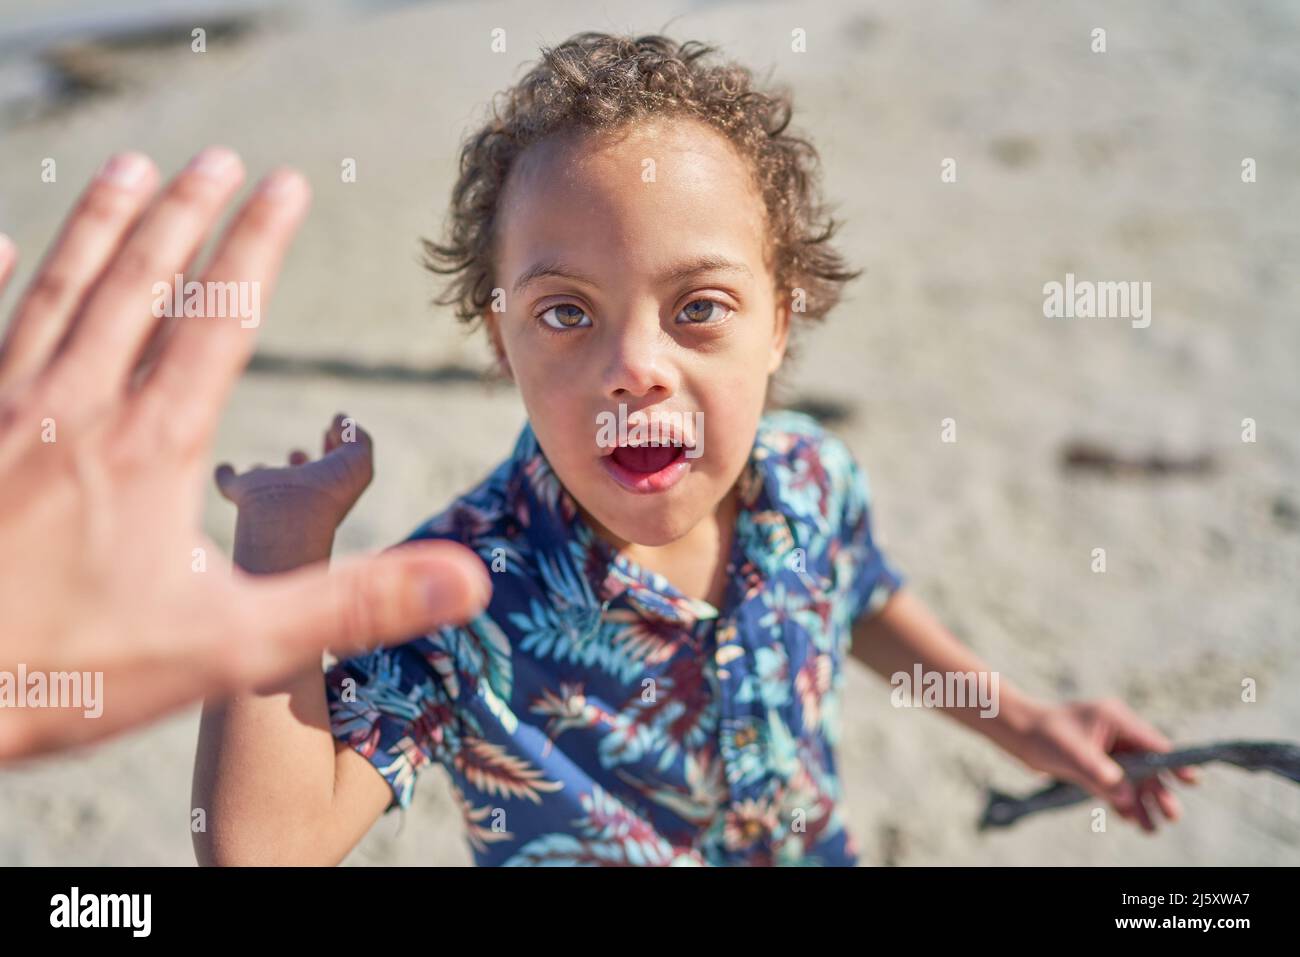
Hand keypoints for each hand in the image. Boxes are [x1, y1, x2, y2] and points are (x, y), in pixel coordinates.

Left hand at [0, 148, 490, 760]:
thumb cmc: (73, 669)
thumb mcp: (232, 646)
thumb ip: (353, 604)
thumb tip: (468, 576)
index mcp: (151, 444)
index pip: (217, 316)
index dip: (256, 243)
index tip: (284, 182)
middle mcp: (74, 407)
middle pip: (138, 283)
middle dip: (184, 213)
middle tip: (217, 156)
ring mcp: (1, 409)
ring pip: (59, 291)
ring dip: (99, 224)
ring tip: (131, 168)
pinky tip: (1, 241)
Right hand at [216, 413, 375, 567]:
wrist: (290, 514)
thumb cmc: (329, 490)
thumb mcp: (358, 460)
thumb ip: (356, 437)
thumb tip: (339, 419)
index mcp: (328, 488)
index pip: (334, 466)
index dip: (336, 447)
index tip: (330, 431)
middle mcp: (298, 493)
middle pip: (299, 479)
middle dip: (302, 464)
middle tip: (298, 454)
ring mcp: (269, 494)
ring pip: (264, 484)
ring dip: (262, 474)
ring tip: (259, 468)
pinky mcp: (242, 492)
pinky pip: (229, 483)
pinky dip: (224, 476)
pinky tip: (223, 469)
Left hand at [1008, 697, 1199, 832]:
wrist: (1016, 733)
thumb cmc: (1043, 734)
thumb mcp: (1073, 754)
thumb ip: (1101, 774)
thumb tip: (1127, 796)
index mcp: (1117, 719)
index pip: (1153, 743)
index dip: (1173, 763)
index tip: (1192, 781)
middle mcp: (1117, 733)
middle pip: (1146, 764)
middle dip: (1158, 791)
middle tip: (1172, 816)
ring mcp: (1107, 748)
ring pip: (1132, 778)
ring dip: (1141, 802)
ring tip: (1151, 828)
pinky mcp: (1095, 763)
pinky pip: (1115, 783)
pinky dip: (1121, 800)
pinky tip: (1131, 819)